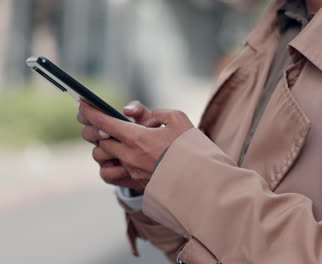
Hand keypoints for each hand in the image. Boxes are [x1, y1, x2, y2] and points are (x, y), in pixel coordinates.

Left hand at [78, 100, 193, 186]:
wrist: (200, 181)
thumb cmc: (191, 148)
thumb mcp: (178, 120)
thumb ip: (156, 112)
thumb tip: (139, 114)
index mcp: (138, 138)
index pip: (105, 123)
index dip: (91, 112)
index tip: (81, 105)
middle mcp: (129, 156)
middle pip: (99, 140)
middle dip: (95, 129)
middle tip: (98, 123)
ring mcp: (131, 172)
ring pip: (103, 159)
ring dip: (104, 148)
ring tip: (113, 142)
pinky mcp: (136, 184)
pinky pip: (111, 175)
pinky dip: (110, 165)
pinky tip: (119, 160)